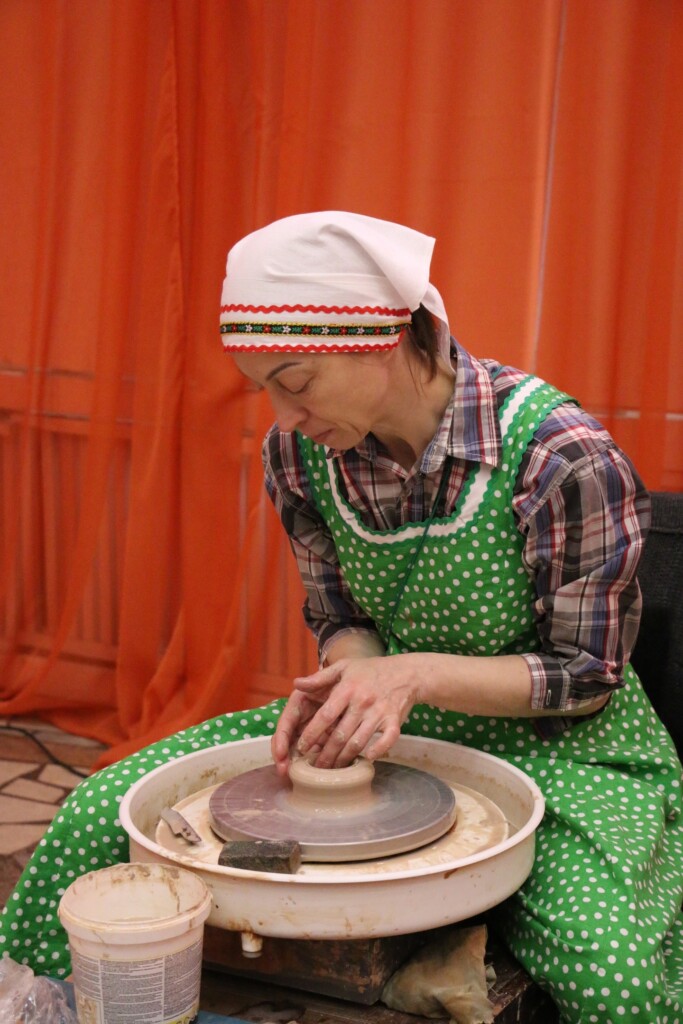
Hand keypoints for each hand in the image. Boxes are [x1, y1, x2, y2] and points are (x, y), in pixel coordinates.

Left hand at [271, 656, 418, 772]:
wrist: (406, 673)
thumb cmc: (370, 670)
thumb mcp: (344, 667)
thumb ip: (320, 677)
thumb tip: (296, 684)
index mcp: (347, 689)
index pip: (325, 715)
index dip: (312, 733)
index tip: (301, 747)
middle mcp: (362, 702)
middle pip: (340, 734)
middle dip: (326, 754)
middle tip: (316, 767)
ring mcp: (379, 712)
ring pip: (359, 742)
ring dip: (345, 758)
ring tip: (334, 770)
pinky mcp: (395, 721)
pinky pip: (386, 740)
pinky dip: (377, 751)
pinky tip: (367, 759)